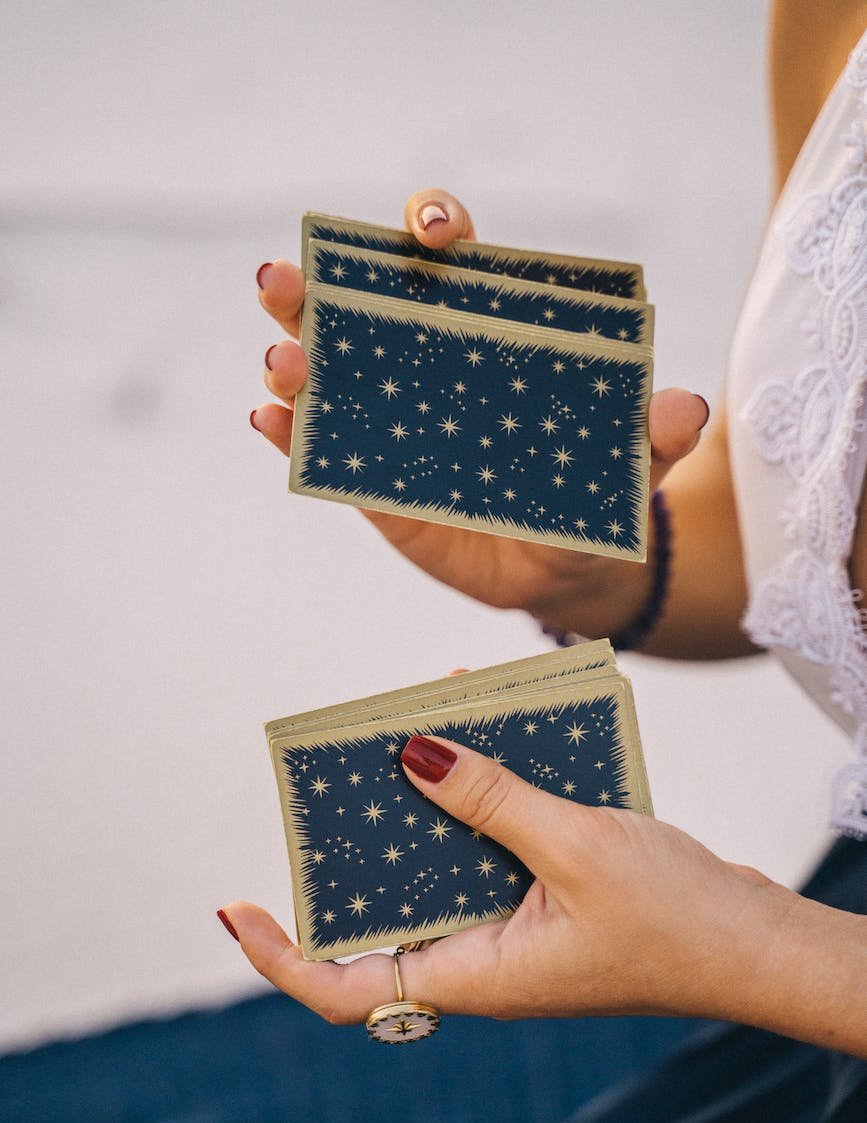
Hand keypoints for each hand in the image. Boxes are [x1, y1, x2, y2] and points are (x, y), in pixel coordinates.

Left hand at [218, 737, 785, 1027]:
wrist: (761, 942)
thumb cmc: (679, 921)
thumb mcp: (576, 849)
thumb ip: (490, 800)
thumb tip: (408, 755)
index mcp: (475, 975)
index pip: (345, 991)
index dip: (282, 958)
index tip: (236, 908)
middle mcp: (484, 955)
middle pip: (387, 910)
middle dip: (355, 844)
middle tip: (334, 774)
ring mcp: (517, 926)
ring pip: (442, 864)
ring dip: (426, 801)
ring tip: (412, 728)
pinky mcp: (549, 894)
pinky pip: (493, 842)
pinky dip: (484, 792)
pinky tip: (490, 731)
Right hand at [253, 189, 709, 635]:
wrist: (560, 568)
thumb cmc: (594, 493)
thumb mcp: (633, 465)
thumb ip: (656, 437)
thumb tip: (684, 410)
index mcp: (485, 336)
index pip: (450, 263)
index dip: (433, 228)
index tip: (433, 236)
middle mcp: (424, 365)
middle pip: (360, 305)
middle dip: (319, 283)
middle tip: (286, 277)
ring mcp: (389, 419)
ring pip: (326, 369)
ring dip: (292, 352)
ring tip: (281, 360)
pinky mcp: (369, 478)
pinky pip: (319, 447)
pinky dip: (288, 431)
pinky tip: (269, 421)